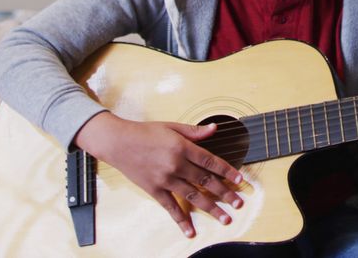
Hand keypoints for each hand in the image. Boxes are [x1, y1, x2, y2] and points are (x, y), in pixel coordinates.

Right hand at [74, 112, 245, 237]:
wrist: (118, 142)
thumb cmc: (145, 132)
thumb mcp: (172, 126)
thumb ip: (194, 131)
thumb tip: (214, 128)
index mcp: (182, 147)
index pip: (211, 161)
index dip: (227, 171)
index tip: (240, 180)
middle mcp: (176, 165)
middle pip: (206, 181)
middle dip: (225, 193)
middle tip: (239, 203)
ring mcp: (165, 179)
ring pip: (193, 196)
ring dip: (211, 208)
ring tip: (225, 218)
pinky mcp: (154, 190)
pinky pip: (170, 207)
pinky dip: (181, 220)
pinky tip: (190, 230)